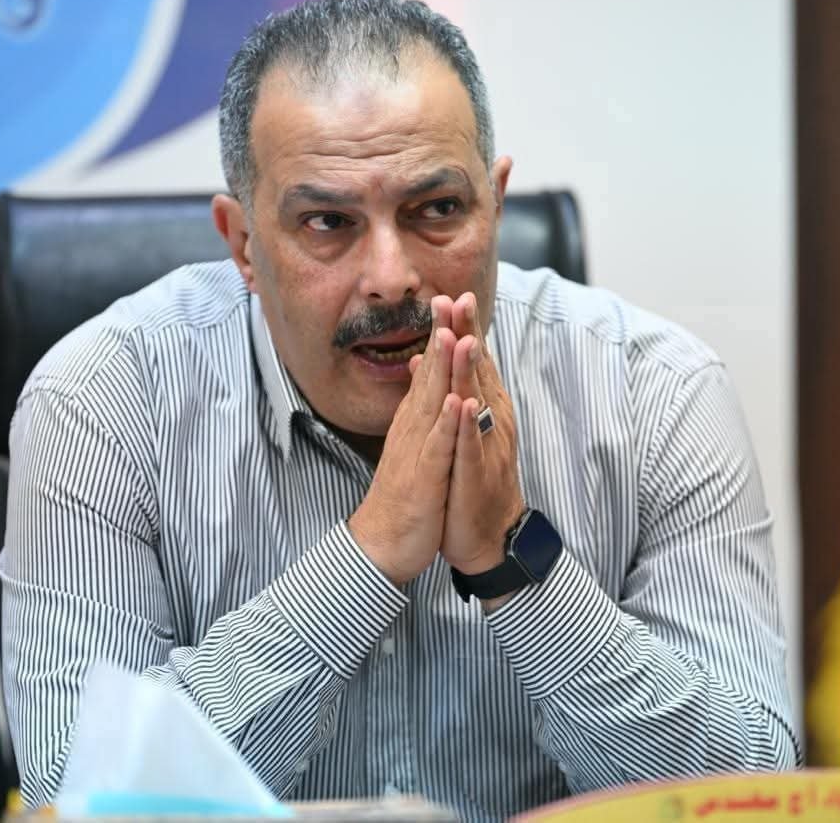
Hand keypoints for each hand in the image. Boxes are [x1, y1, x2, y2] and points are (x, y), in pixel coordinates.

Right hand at [348, 296, 459, 585]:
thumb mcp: (412, 446)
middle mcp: (413, 428)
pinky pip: (437, 447)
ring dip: (444, 369)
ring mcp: (417, 450)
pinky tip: (457, 402)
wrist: (382, 543)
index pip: (430, 369)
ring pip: (433, 402)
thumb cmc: (403, 495)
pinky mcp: (424, 477)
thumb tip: (418, 380)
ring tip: (455, 334)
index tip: (454, 299)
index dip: (442, 334)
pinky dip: (448, 424)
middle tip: (452, 297)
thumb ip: (417, 411)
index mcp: (415, 420)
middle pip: (429, 374)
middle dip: (442, 335)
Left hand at [440, 292, 525, 579]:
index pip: (474, 363)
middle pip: (478, 372)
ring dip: (471, 370)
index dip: (465, 329)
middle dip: (469, 335)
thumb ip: (454, 394)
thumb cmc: (471, 481)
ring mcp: (486, 446)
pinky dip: (468, 424)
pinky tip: (465, 403)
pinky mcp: (477, 473)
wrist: (487, 536)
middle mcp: (490, 422)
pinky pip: (472, 445)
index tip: (453, 296)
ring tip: (464, 337)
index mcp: (484, 411)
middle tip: (460, 298)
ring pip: (478, 402)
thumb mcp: (461, 431)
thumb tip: (432, 359)